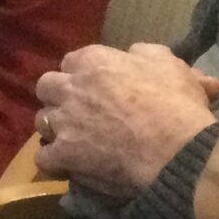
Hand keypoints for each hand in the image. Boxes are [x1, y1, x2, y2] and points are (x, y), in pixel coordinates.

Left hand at [33, 43, 218, 197]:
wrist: (178, 150)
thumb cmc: (177, 104)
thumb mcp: (170, 65)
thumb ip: (147, 54)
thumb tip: (136, 52)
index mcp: (94, 62)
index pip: (71, 61)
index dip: (82, 74)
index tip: (94, 86)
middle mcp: (71, 88)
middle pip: (47, 86)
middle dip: (58, 96)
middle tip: (77, 110)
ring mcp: (64, 122)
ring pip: (41, 120)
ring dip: (55, 128)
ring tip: (72, 138)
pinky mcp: (63, 154)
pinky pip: (43, 157)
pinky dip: (53, 161)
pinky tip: (66, 165)